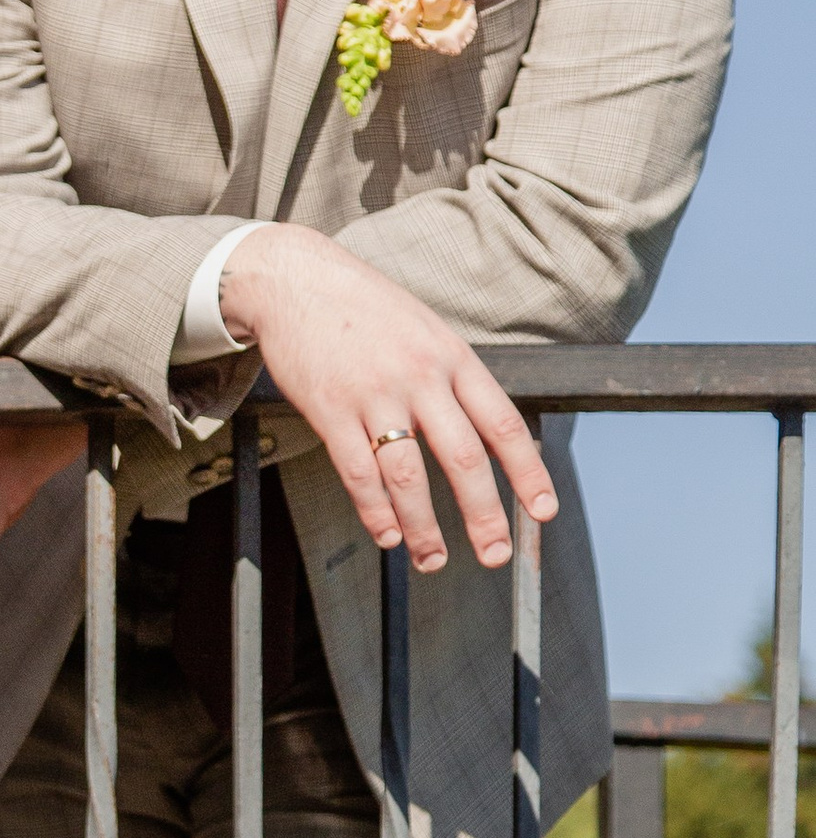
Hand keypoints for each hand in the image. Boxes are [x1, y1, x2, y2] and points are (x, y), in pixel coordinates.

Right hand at [217, 225, 556, 571]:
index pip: (503, 424)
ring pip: (409, 475)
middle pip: (463, 458)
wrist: (295, 279)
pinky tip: (387, 534)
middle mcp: (419, 377)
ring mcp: (373, 394)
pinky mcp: (330, 409)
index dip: (527, 474)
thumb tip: (483, 436)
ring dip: (425, 526)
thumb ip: (453, 379)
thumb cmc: (363, 308)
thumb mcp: (426, 330)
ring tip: (433, 558)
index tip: (542, 511)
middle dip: (483, 515)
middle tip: (494, 553)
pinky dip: (376, 511)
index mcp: (452, 357)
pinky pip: (358, 472)